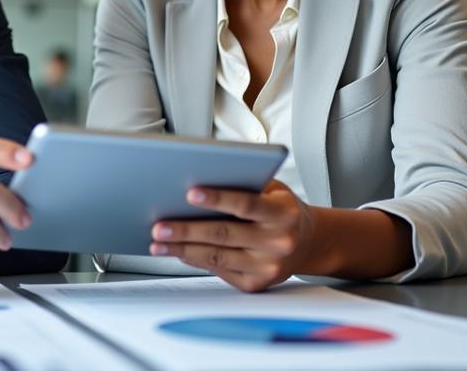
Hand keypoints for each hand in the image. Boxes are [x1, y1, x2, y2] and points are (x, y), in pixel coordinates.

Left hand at [149, 180, 316, 292]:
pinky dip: (195, 261)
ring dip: (183, 250)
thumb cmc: (282, 209)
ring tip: (158, 242)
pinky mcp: (256, 284)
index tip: (189, 193)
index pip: (246, 204)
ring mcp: (267, 267)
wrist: (308, 243)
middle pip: (224, 235)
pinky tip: (179, 252)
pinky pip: (219, 271)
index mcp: (283, 214)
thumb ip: (245, 184)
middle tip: (159, 226)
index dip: (217, 198)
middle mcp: (278, 243)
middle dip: (187, 230)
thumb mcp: (273, 189)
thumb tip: (198, 182)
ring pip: (217, 257)